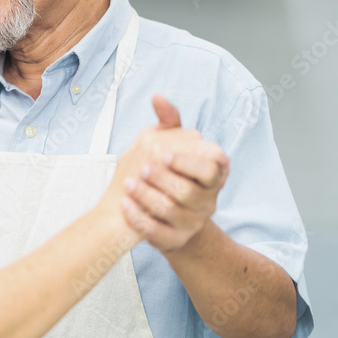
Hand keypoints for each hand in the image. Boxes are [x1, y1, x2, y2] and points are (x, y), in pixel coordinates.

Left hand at [121, 96, 228, 251]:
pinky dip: (138, 218)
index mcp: (211, 177)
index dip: (188, 161)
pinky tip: (125, 204)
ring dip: (146, 196)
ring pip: (170, 211)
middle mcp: (207, 202)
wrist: (161, 214)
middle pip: (189, 191)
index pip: (210, 167)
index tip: (164, 154)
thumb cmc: (168, 173)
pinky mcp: (175, 240)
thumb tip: (157, 96)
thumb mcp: (170, 146)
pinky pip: (157, 232)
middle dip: (163, 178)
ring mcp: (192, 223)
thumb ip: (169, 122)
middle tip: (143, 168)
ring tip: (128, 184)